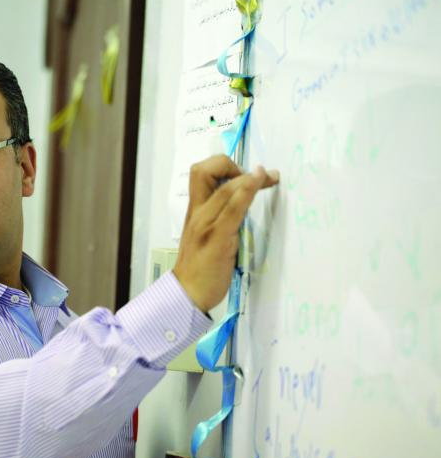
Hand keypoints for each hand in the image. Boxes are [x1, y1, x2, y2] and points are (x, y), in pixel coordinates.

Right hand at [173, 155, 278, 312]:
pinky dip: (247, 191)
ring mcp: (206, 224)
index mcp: (194, 211)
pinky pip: (233, 208)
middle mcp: (197, 213)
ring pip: (224, 188)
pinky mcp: (218, 237)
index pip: (200, 172)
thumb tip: (242, 203)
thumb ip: (219, 218)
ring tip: (271, 177)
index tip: (244, 175)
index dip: (223, 166)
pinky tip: (259, 183)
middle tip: (258, 175)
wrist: (187, 293)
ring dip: (250, 177)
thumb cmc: (199, 268)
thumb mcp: (207, 236)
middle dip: (231, 164)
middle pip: (204, 170)